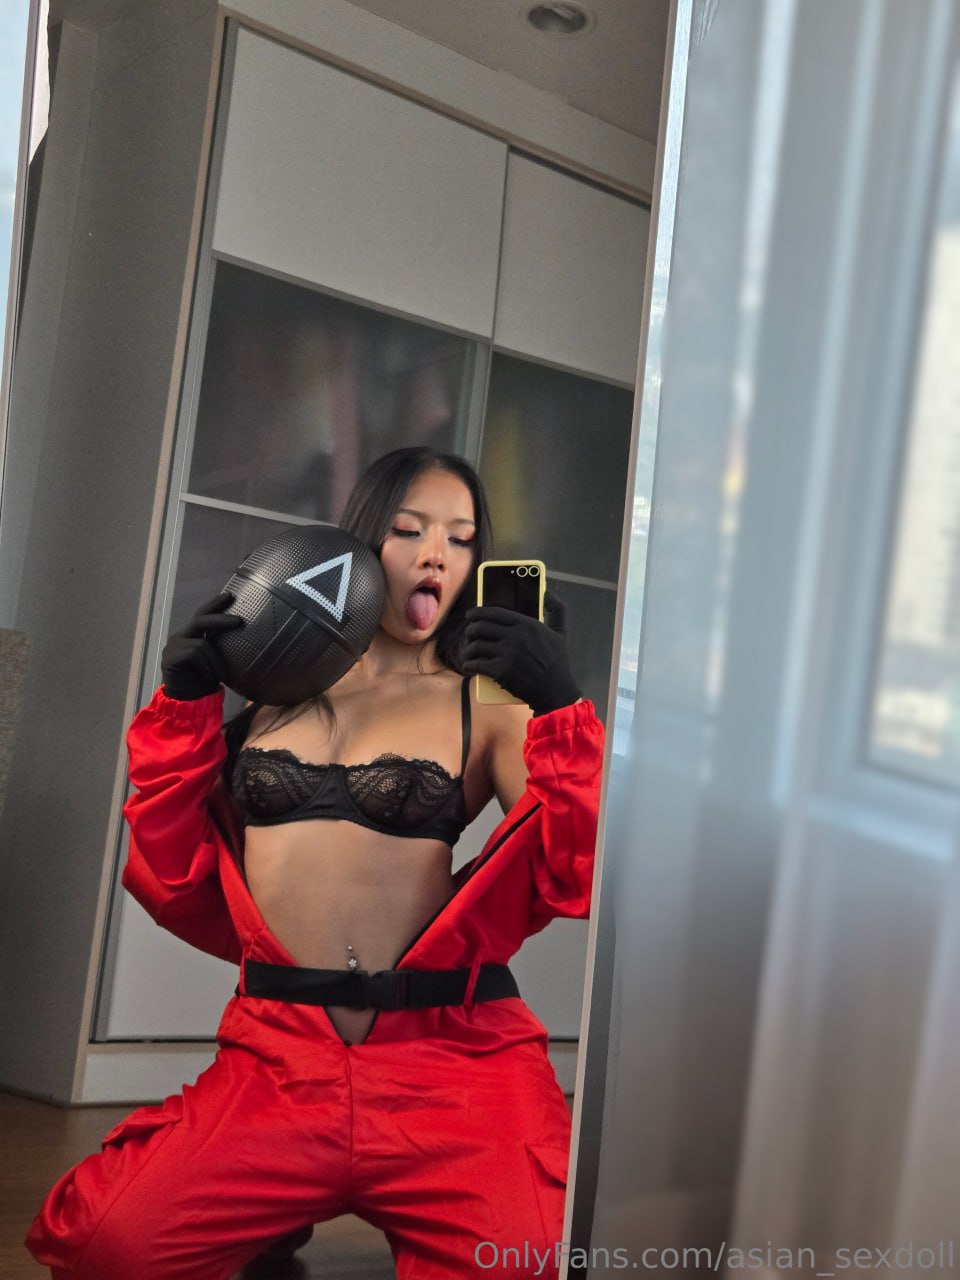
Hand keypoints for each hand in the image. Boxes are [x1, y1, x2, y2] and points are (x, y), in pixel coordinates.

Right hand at [161, 592, 242, 699]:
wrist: (187, 702)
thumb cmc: (203, 682)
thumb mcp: (214, 660)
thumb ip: (219, 646)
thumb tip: (243, 632)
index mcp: (190, 636)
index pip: (202, 614)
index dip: (215, 604)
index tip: (231, 595)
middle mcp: (180, 637)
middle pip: (200, 620)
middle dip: (220, 619)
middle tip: (240, 621)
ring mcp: (173, 646)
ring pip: (202, 644)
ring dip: (216, 661)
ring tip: (221, 675)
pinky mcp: (170, 658)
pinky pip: (195, 655)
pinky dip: (206, 667)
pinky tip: (208, 677)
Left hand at [463, 590, 581, 715]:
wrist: (556, 692)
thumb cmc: (558, 663)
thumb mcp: (561, 632)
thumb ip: (557, 609)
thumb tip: (547, 593)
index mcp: (528, 624)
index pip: (494, 612)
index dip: (477, 612)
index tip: (470, 615)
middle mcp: (516, 636)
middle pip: (481, 627)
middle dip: (470, 630)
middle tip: (468, 635)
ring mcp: (507, 654)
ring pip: (476, 646)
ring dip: (468, 649)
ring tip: (468, 653)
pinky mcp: (501, 671)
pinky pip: (476, 664)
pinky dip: (469, 665)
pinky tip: (468, 666)